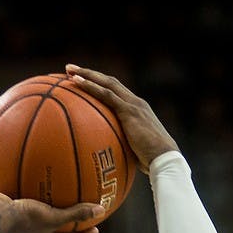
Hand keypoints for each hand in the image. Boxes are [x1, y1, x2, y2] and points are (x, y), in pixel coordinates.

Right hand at [0, 191, 104, 232]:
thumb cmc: (22, 221)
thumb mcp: (52, 217)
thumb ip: (75, 214)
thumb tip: (101, 210)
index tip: (95, 229)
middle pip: (54, 232)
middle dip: (67, 224)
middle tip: (81, 215)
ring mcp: (18, 226)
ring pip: (39, 217)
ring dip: (49, 208)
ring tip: (58, 196)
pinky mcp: (9, 212)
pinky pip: (25, 202)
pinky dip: (32, 193)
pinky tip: (36, 178)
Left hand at [65, 64, 179, 172]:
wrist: (164, 158)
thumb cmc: (150, 162)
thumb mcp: (134, 152)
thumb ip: (122, 148)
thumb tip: (107, 161)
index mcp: (137, 110)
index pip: (117, 92)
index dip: (101, 85)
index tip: (84, 81)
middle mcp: (136, 102)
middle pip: (110, 82)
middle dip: (90, 73)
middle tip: (70, 69)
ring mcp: (133, 104)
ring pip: (107, 83)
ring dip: (87, 74)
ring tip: (68, 70)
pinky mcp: (129, 111)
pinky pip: (106, 95)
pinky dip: (90, 87)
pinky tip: (75, 83)